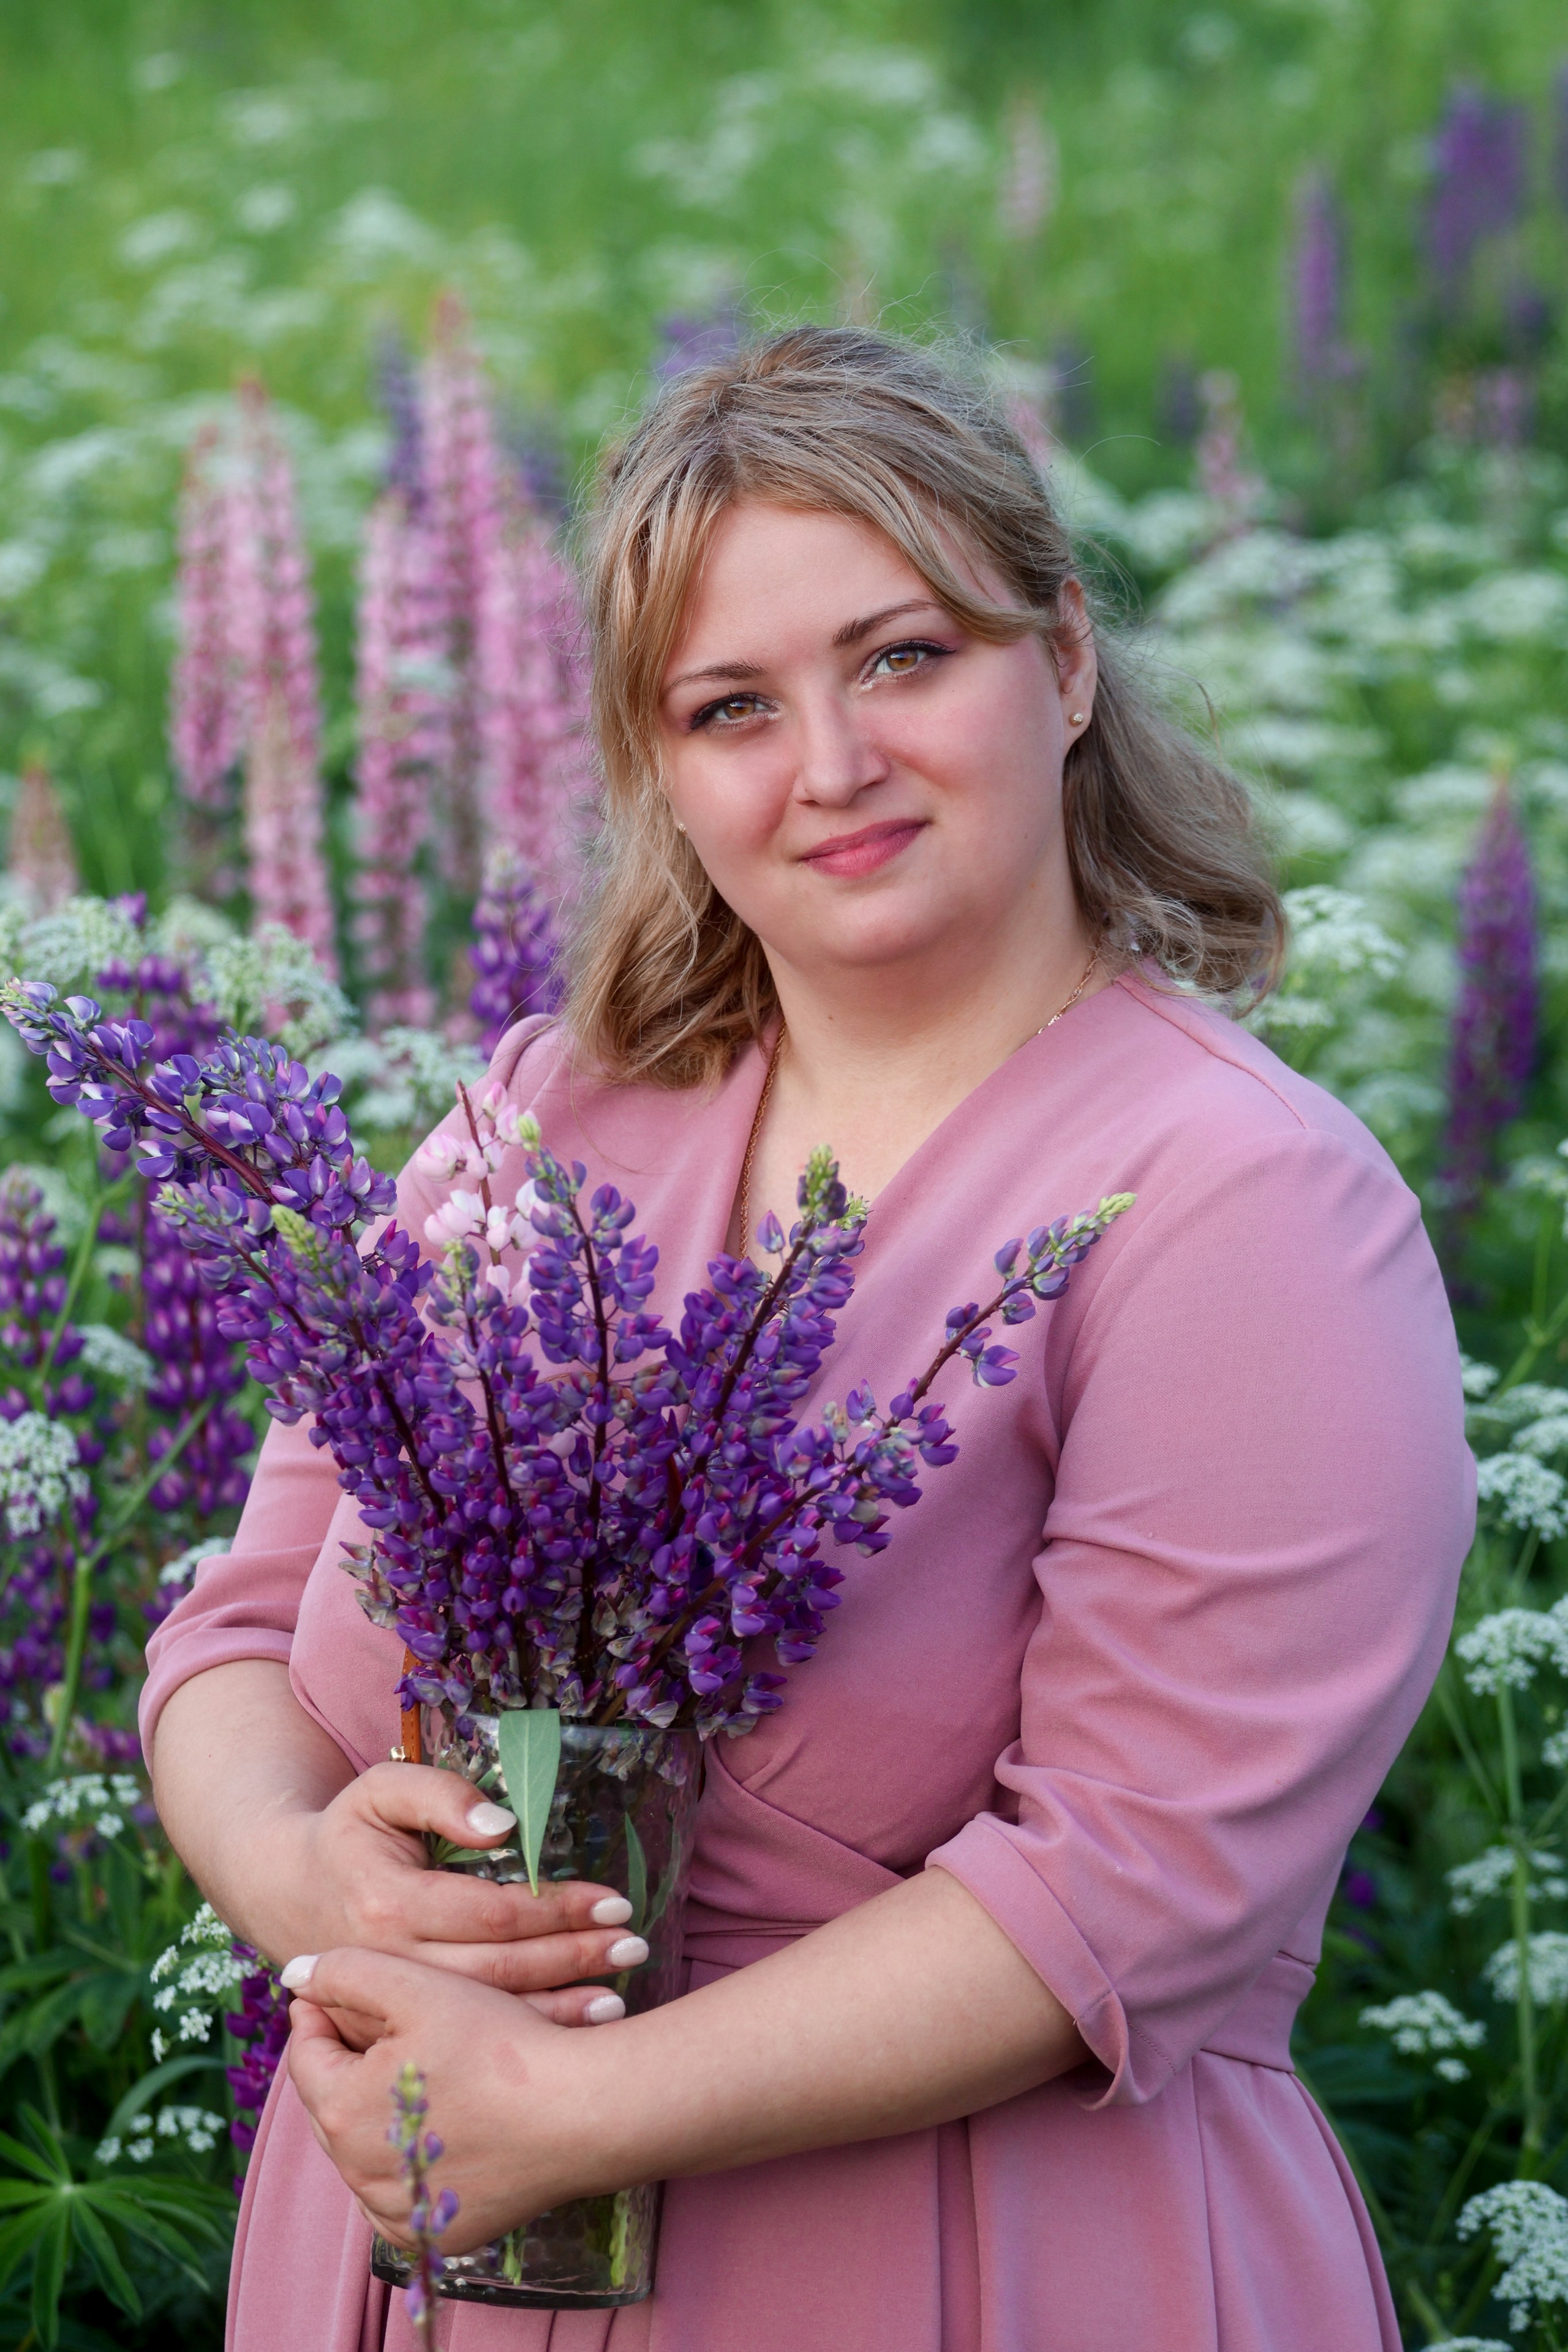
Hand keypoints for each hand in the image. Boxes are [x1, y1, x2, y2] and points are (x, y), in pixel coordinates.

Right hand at [248, 1763, 648, 2029]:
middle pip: (499, 1971)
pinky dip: (526, 2033)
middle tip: (635, 1946)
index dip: (558, 1908)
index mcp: (388, 1903)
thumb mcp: (382, 1791)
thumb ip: (441, 1794)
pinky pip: (467, 2037)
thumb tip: (505, 1825)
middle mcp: (391, 1964)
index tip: (613, 1900)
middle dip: (574, 1959)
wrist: (283, 1892)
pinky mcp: (393, 2028)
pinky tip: (573, 2027)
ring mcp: (390, 2007)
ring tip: (621, 1998)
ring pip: (486, 2014)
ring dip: (560, 2008)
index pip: (493, 1913)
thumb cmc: (348, 1833)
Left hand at [286, 1948, 594, 2250]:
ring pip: (365, 2152)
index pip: (307, 2056)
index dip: (319, 2016)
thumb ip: (347, 1973)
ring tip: (414, 2071)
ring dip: (376, 2113)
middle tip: (378, 2027)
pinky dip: (409, 2161)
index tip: (335, 1992)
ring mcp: (402, 2212)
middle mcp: (360, 2175)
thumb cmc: (500, 2043)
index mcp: (344, 2111)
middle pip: (333, 2105)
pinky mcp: (441, 2234)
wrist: (581, 2112)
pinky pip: (403, 2193)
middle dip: (347, 2064)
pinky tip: (439, 2125)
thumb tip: (293, 1974)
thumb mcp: (418, 1987)